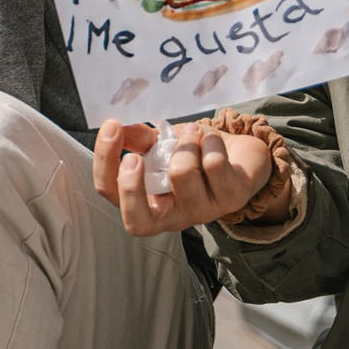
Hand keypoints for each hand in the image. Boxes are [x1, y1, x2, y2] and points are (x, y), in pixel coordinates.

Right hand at [94, 118, 274, 236]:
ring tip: (192, 133)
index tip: (112, 128)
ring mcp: (203, 211)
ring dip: (184, 143)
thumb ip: (138, 139)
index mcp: (148, 202)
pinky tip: (212, 141)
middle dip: (130, 186)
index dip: (105, 163)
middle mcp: (173, 215)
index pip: (112, 195)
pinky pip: (213, 164)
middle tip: (134, 157)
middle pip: (138, 221)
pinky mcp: (231, 199)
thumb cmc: (197, 155)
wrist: (243, 157)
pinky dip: (210, 142)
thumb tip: (117, 126)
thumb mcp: (162, 146)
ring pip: (181, 175)